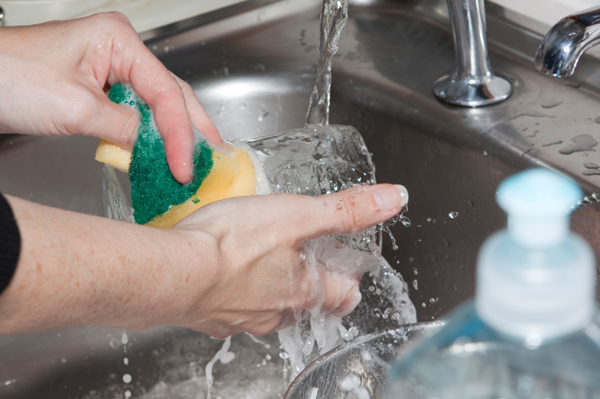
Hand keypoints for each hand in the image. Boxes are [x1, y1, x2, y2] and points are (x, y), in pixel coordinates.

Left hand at [0, 12, 218, 182]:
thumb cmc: (10, 78)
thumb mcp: (76, 108)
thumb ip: (126, 128)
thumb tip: (157, 149)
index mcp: (120, 40)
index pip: (166, 93)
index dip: (180, 134)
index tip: (186, 166)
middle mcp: (121, 50)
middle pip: (171, 94)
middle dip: (191, 129)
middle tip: (212, 159)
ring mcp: (112, 69)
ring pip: (157, 104)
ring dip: (174, 134)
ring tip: (195, 159)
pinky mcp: (101, 89)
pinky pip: (137, 113)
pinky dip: (151, 136)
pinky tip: (163, 153)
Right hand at [0, 184, 405, 336]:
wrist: (173, 270)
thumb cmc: (232, 245)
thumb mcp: (298, 214)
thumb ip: (346, 209)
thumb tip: (395, 198)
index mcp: (304, 291)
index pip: (342, 297)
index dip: (349, 283)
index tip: (347, 270)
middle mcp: (276, 313)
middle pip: (306, 304)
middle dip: (310, 283)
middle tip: (304, 258)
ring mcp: (242, 319)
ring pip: (269, 308)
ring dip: (272, 287)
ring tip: (262, 261)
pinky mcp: (210, 316)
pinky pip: (233, 307)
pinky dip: (237, 291)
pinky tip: (225, 272)